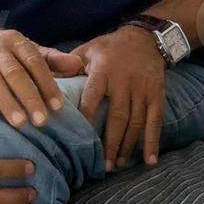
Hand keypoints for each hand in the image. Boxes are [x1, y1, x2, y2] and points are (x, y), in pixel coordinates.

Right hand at [0, 27, 83, 129]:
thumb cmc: (0, 51)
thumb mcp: (25, 50)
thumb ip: (51, 59)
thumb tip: (78, 64)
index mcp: (16, 41)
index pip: (35, 62)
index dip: (47, 84)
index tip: (58, 106)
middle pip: (15, 73)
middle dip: (29, 97)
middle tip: (42, 121)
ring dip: (7, 103)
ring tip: (20, 123)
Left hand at [73, 26, 167, 171]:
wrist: (145, 38)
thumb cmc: (109, 47)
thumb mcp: (87, 50)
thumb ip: (69, 66)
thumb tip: (46, 82)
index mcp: (103, 71)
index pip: (92, 98)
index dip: (86, 119)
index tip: (78, 140)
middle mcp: (123, 82)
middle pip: (117, 116)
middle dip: (110, 142)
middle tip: (102, 166)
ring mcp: (142, 89)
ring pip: (136, 122)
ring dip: (127, 146)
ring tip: (118, 165)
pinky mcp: (157, 94)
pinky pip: (156, 121)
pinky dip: (153, 142)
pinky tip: (149, 161)